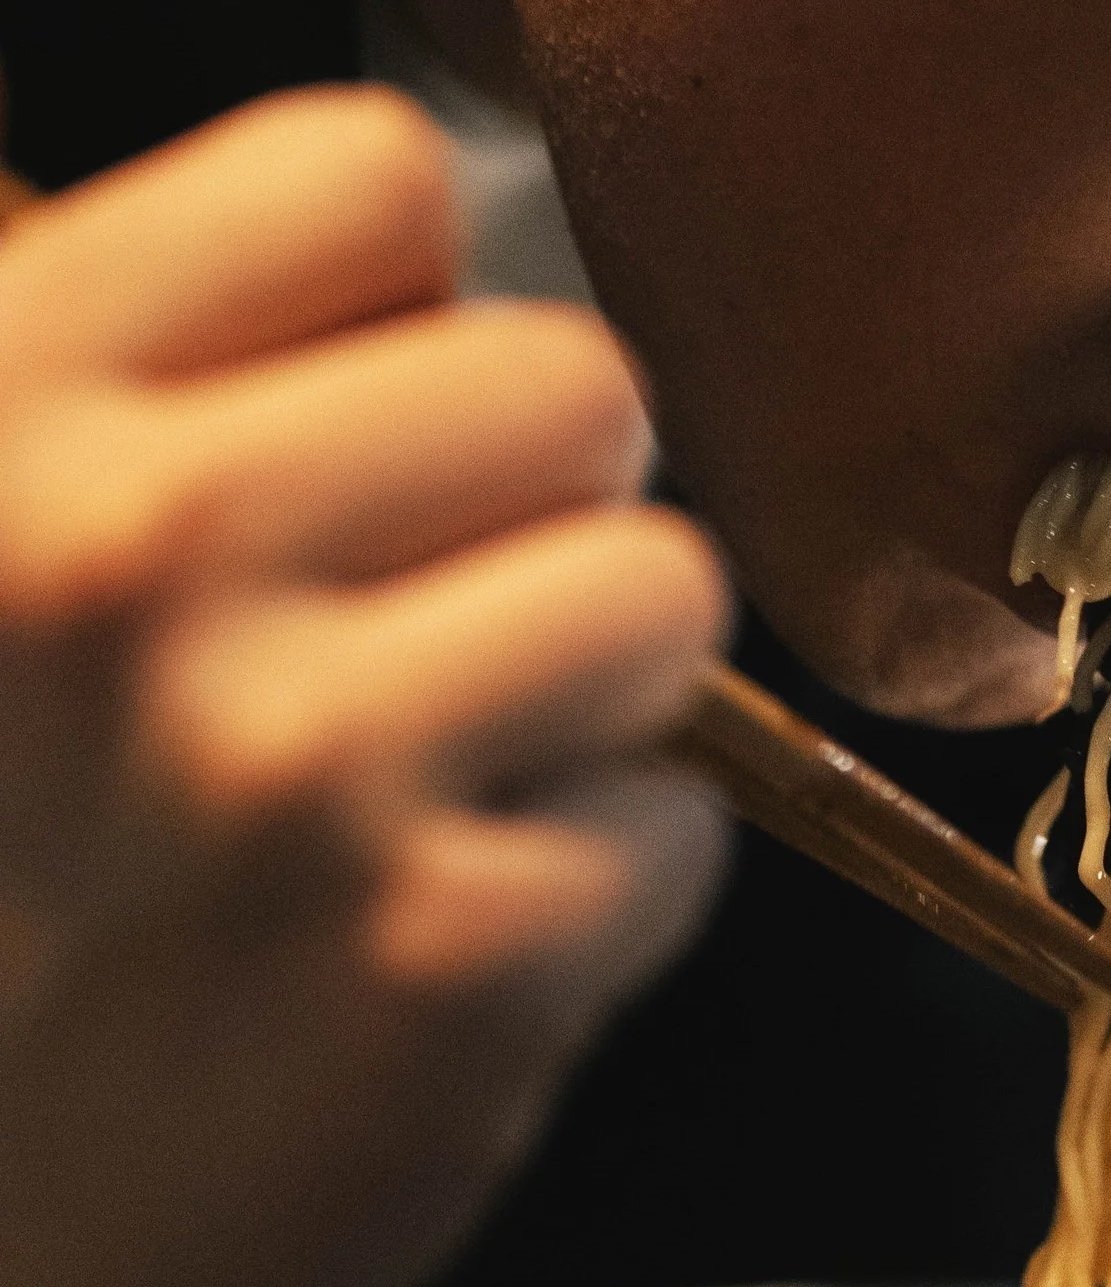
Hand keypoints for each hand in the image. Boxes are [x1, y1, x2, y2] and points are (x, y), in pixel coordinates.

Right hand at [0, 87, 731, 1286]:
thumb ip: (117, 400)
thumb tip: (349, 298)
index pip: (370, 186)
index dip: (416, 324)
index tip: (386, 446)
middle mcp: (134, 548)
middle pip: (571, 387)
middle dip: (538, 517)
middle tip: (437, 647)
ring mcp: (301, 762)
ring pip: (665, 593)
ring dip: (598, 696)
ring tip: (455, 791)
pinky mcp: (447, 964)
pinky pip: (682, 831)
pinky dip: (609, 893)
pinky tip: (461, 947)